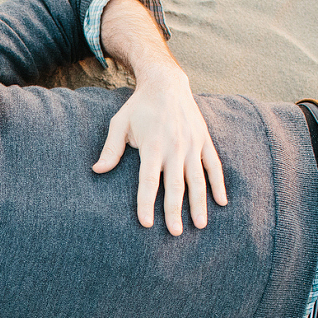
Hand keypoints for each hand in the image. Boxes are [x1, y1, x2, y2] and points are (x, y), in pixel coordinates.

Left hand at [92, 67, 226, 235]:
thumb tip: (97, 171)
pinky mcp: (204, 141)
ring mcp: (192, 144)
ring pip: (197, 179)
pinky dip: (218, 184)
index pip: (148, 181)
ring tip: (199, 225)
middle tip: (175, 233)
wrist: (166, 83)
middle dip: (175, 210)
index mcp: (152, 145)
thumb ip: (111, 149)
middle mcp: (174, 147)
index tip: (146, 223)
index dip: (146, 203)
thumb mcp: (119, 123)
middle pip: (175, 185)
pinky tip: (221, 202)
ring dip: (199, 203)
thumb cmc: (139, 107)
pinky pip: (214, 165)